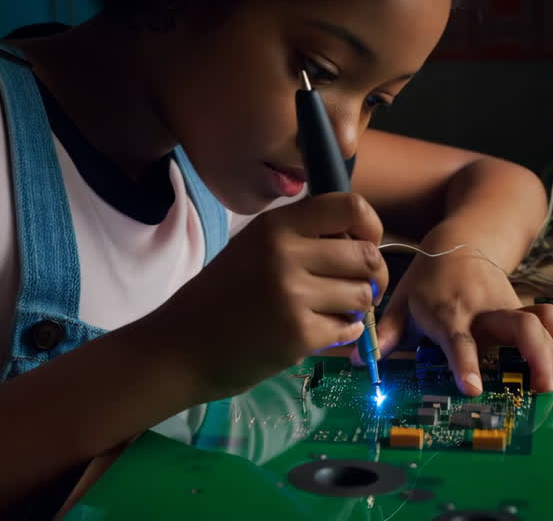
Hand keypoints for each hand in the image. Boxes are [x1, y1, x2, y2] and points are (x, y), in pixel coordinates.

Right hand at [147, 193, 389, 400]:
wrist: (181, 346)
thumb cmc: (222, 295)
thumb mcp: (255, 248)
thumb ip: (302, 237)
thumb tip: (362, 240)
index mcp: (276, 226)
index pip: (351, 207)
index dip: (370, 227)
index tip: (365, 245)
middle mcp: (286, 254)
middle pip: (366, 254)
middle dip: (372, 275)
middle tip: (359, 287)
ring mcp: (293, 296)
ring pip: (363, 294)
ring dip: (357, 306)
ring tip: (334, 311)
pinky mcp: (298, 335)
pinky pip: (348, 329)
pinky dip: (344, 333)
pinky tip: (321, 332)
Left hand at [362, 251, 552, 395]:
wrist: (461, 239)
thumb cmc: (428, 279)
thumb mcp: (400, 299)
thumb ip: (386, 332)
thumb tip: (359, 359)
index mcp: (451, 312)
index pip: (459, 340)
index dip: (465, 363)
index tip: (472, 387)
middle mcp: (487, 310)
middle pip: (518, 328)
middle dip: (535, 356)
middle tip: (546, 386)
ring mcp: (513, 308)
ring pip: (547, 323)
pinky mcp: (530, 310)